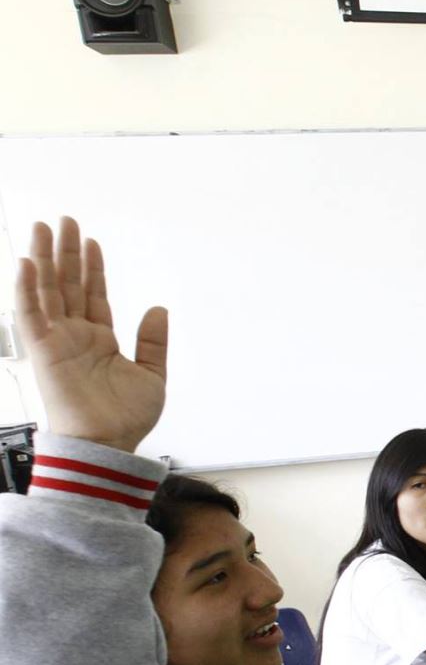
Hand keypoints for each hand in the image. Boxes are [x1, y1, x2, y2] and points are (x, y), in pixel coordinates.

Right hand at [13, 217, 168, 452]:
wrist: (109, 444)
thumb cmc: (126, 418)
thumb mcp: (152, 374)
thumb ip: (154, 341)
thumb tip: (159, 309)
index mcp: (99, 339)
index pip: (93, 294)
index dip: (92, 267)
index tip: (91, 241)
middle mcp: (75, 336)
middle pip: (68, 284)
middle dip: (66, 252)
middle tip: (64, 220)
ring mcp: (57, 341)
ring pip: (47, 290)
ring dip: (44, 258)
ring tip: (43, 227)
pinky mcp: (43, 350)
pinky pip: (31, 315)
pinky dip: (27, 288)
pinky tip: (28, 263)